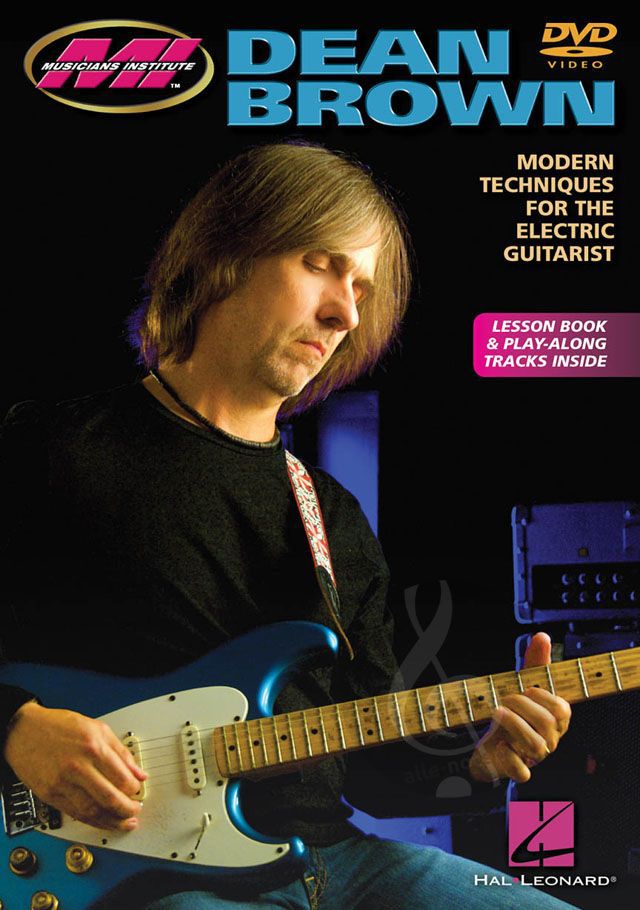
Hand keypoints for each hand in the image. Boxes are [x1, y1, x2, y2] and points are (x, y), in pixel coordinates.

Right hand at [3, 701, 147, 830]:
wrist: (25, 731)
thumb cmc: (59, 726)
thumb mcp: (97, 728)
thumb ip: (121, 752)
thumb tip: (138, 773)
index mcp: (93, 747)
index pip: (122, 777)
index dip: (134, 789)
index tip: (137, 790)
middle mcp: (78, 766)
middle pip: (109, 798)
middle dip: (127, 809)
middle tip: (135, 810)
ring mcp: (62, 783)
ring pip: (93, 812)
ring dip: (112, 821)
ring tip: (123, 821)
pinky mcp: (50, 795)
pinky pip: (76, 814)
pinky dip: (93, 821)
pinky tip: (103, 821)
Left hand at [469, 632, 571, 783]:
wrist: (489, 744)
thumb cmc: (513, 713)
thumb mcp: (522, 686)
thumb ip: (534, 664)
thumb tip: (543, 636)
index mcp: (555, 720)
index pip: (562, 708)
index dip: (541, 696)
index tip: (524, 689)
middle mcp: (549, 739)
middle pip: (547, 723)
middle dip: (522, 705)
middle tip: (504, 698)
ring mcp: (534, 757)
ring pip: (537, 746)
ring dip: (514, 725)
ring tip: (497, 711)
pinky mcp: (517, 770)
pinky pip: (522, 771)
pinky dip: (510, 758)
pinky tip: (500, 744)